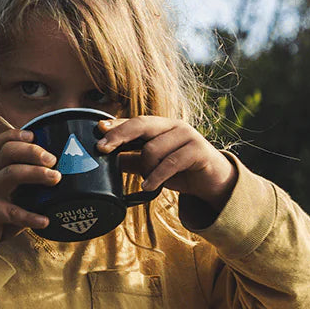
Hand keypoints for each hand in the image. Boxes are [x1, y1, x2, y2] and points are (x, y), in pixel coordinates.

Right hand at [0, 129, 56, 245]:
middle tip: (53, 159)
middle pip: (8, 152)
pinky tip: (45, 221)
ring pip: (10, 173)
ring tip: (56, 178)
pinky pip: (12, 212)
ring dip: (35, 172)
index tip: (34, 134)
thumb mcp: (15, 194)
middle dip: (32, 151)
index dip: (14, 135)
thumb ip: (33, 186)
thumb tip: (70, 181)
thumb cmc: (2, 213)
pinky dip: (30, 216)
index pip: (0, 144)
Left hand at [96, 116, 236, 211]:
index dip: (115, 125)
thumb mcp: (152, 166)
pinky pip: (169, 163)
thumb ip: (132, 161)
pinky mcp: (198, 150)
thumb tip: (106, 161)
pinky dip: (156, 177)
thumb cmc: (180, 170)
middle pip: (141, 124)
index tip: (96, 130)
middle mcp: (173, 126)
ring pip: (152, 148)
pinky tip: (148, 187)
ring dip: (144, 169)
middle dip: (119, 135)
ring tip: (147, 180)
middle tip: (102, 148)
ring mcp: (187, 135)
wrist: (213, 181)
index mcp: (161, 127)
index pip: (134, 122)